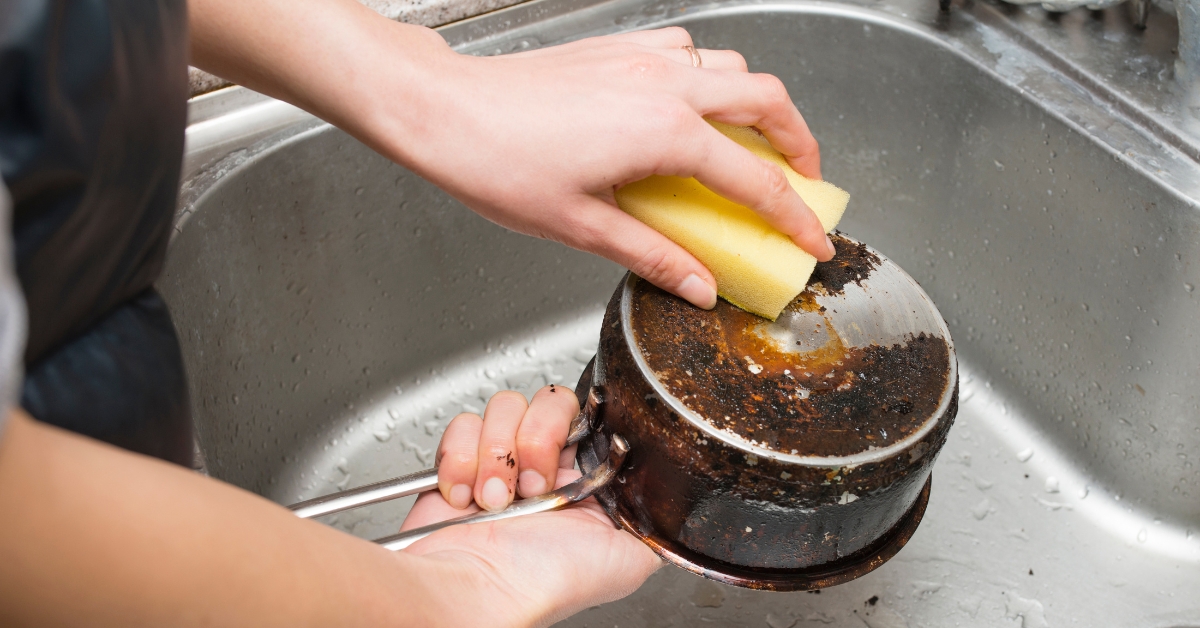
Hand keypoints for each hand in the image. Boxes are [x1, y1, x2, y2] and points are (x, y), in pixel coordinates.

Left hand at [365, 27, 834, 309]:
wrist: (445, 109)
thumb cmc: (497, 164)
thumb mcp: (581, 226)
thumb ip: (652, 256)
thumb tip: (698, 286)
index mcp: (664, 133)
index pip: (755, 181)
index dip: (793, 217)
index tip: (813, 241)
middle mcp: (664, 85)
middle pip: (767, 101)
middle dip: (800, 141)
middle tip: (805, 181)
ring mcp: (642, 58)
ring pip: (732, 66)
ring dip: (758, 104)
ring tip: (757, 143)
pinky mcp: (617, 48)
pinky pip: (687, 51)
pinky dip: (709, 76)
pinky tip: (692, 106)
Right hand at [399, 386, 660, 626]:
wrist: (481, 593)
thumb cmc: (547, 583)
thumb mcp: (630, 559)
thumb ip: (656, 520)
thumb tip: (674, 499)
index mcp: (586, 480)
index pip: (592, 416)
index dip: (578, 427)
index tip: (569, 455)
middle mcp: (545, 466)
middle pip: (550, 402)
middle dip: (538, 439)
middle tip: (533, 485)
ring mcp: (502, 461)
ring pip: (505, 407)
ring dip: (497, 454)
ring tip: (496, 500)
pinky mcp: (459, 462)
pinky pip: (463, 426)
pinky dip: (461, 460)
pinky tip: (466, 497)